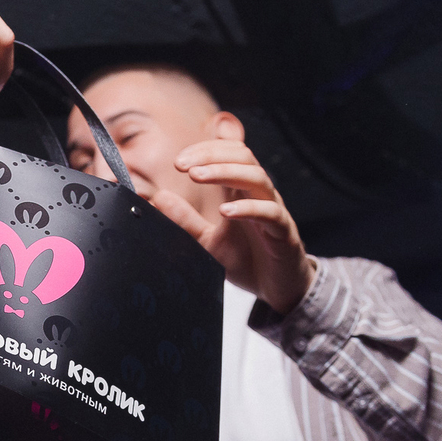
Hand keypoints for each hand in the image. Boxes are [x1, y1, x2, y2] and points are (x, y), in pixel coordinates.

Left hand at [152, 137, 315, 315]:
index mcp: (243, 191)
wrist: (276, 289)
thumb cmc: (247, 260)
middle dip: (211, 156)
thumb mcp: (207, 239)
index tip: (179, 162)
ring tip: (197, 177)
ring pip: (257, 177)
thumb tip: (158, 197)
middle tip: (183, 165)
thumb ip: (185, 218)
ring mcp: (274, 211)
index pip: (229, 154)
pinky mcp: (284, 233)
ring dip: (225, 172)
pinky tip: (225, 211)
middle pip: (243, 156)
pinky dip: (248, 209)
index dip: (205, 150)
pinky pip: (271, 213)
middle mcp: (260, 194)